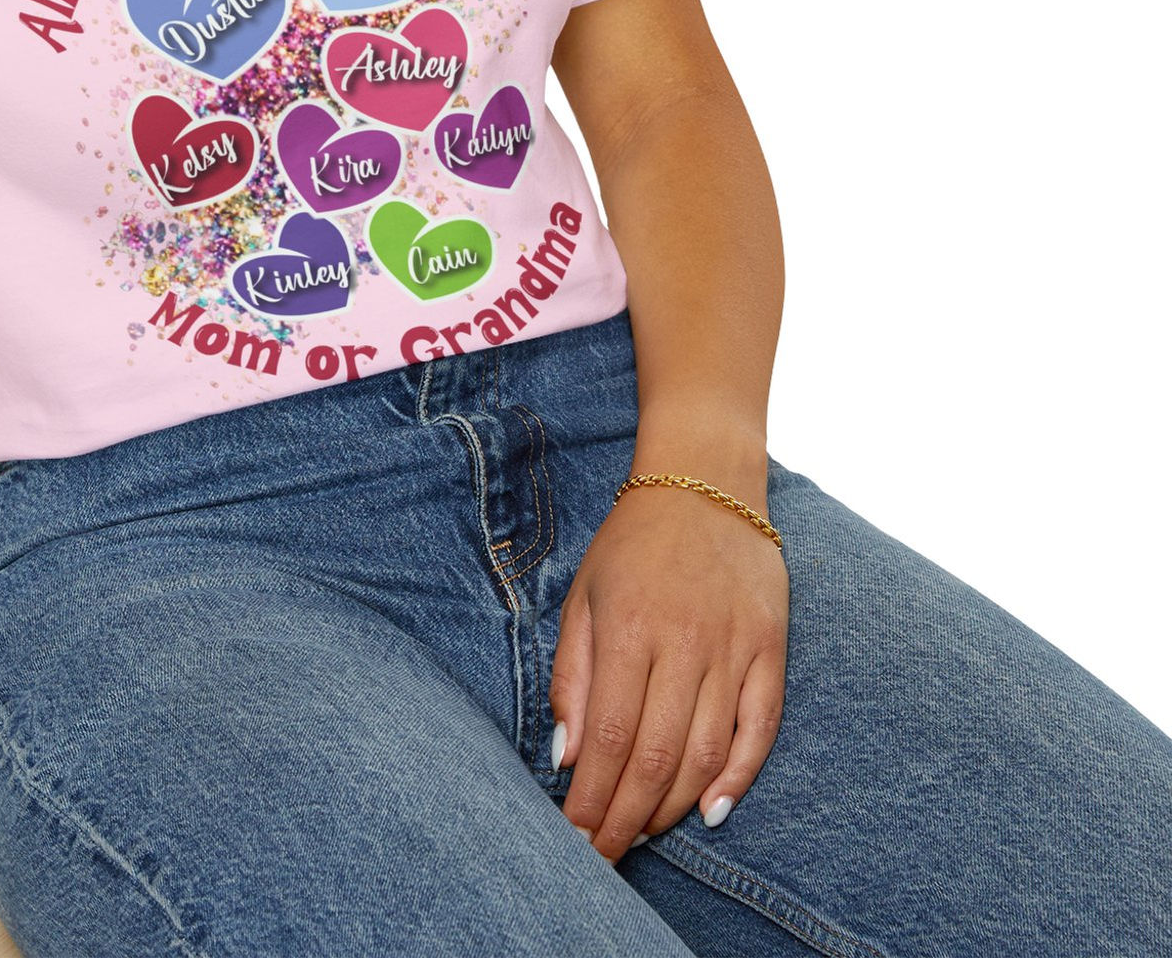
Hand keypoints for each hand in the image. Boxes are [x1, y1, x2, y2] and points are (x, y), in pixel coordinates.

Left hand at [549, 473, 788, 859]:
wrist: (705, 482)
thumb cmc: (632, 544)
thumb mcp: (584, 596)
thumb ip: (572, 676)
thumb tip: (566, 755)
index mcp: (629, 628)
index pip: (609, 737)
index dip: (593, 797)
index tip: (575, 837)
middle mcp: (684, 643)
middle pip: (656, 756)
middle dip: (627, 817)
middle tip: (605, 855)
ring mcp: (733, 647)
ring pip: (707, 753)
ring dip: (673, 806)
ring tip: (644, 834)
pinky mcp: (771, 648)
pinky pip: (760, 728)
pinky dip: (738, 777)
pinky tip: (711, 811)